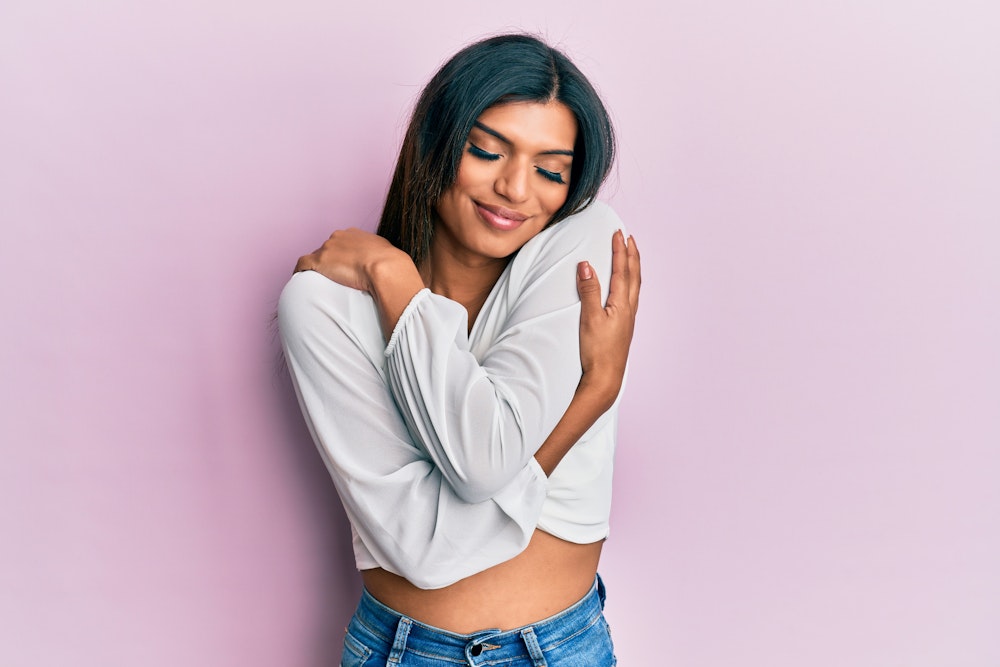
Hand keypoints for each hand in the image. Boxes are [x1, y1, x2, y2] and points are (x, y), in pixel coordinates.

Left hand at [294, 228, 406, 292]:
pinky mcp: (319, 261)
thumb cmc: (391, 264)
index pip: (342, 242)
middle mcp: (339, 237)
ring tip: (319, 280)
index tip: (344, 266)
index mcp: (355, 234)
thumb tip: (384, 265)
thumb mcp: (387, 254)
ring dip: (317, 267)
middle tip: (334, 276)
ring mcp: (328, 248)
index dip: (342, 255)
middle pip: (328, 248)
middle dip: (329, 260)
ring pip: (316, 256)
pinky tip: (299, 277)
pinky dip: (300, 269)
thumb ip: (379, 256)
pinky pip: (303, 263)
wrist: (386, 268)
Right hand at [575, 230, 640, 407]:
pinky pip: (631, 297)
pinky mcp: (624, 327)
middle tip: (629, 238)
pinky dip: (630, 284)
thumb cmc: (597, 351)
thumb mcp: (589, 318)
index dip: (620, 251)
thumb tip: (587, 265)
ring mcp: (628, 319)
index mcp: (622, 304)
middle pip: (633, 275)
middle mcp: (629, 309)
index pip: (622, 271)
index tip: (618, 234)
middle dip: (631, 255)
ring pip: (635, 286)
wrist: (605, 378)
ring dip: (633, 268)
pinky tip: (626, 288)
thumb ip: (589, 291)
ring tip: (630, 257)